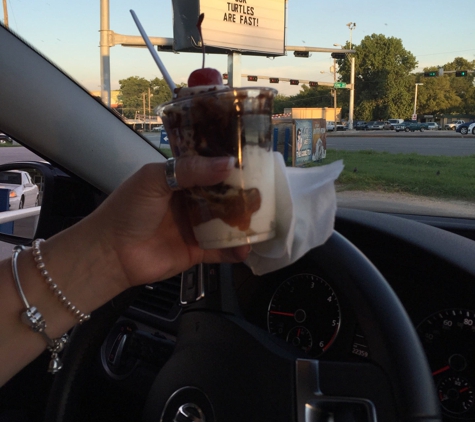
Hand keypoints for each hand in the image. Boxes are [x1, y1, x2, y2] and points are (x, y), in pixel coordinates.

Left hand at [86, 155, 249, 288]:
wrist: (111, 252)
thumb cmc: (128, 209)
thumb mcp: (155, 179)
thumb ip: (190, 170)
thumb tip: (228, 163)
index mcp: (180, 179)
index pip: (210, 169)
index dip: (230, 166)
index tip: (253, 162)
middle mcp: (191, 201)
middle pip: (223, 196)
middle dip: (243, 195)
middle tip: (264, 192)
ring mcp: (195, 227)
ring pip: (226, 223)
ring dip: (243, 222)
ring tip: (262, 219)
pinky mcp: (197, 251)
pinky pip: (221, 250)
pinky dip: (235, 251)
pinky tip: (246, 248)